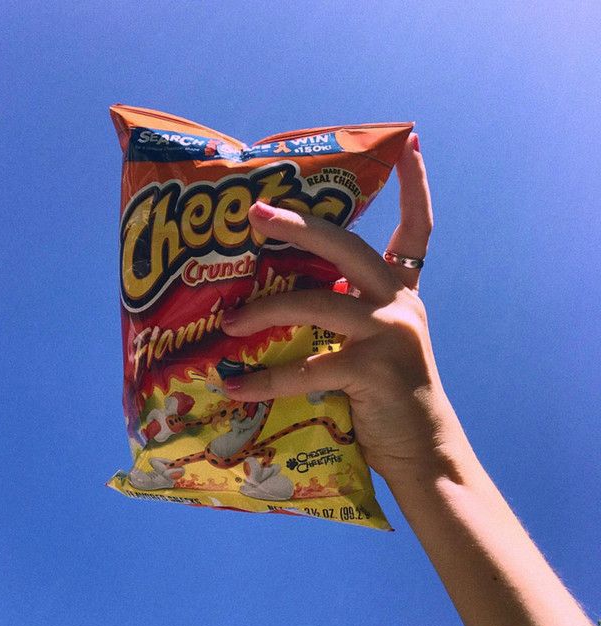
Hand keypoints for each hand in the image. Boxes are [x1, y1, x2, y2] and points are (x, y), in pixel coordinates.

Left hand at [222, 135, 458, 481]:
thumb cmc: (387, 400)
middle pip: (347, 246)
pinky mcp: (374, 369)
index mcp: (402, 292)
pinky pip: (306, 366)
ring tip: (227, 323)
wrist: (423, 455)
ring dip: (264, 311)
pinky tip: (234, 386)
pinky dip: (266, 379)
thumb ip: (341, 316)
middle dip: (298, 225)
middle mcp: (401, 303)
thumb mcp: (370, 345)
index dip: (415, 186)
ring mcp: (391, 332)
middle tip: (255, 214)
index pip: (418, 229)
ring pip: (315, 302)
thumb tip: (280, 299)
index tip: (410, 145)